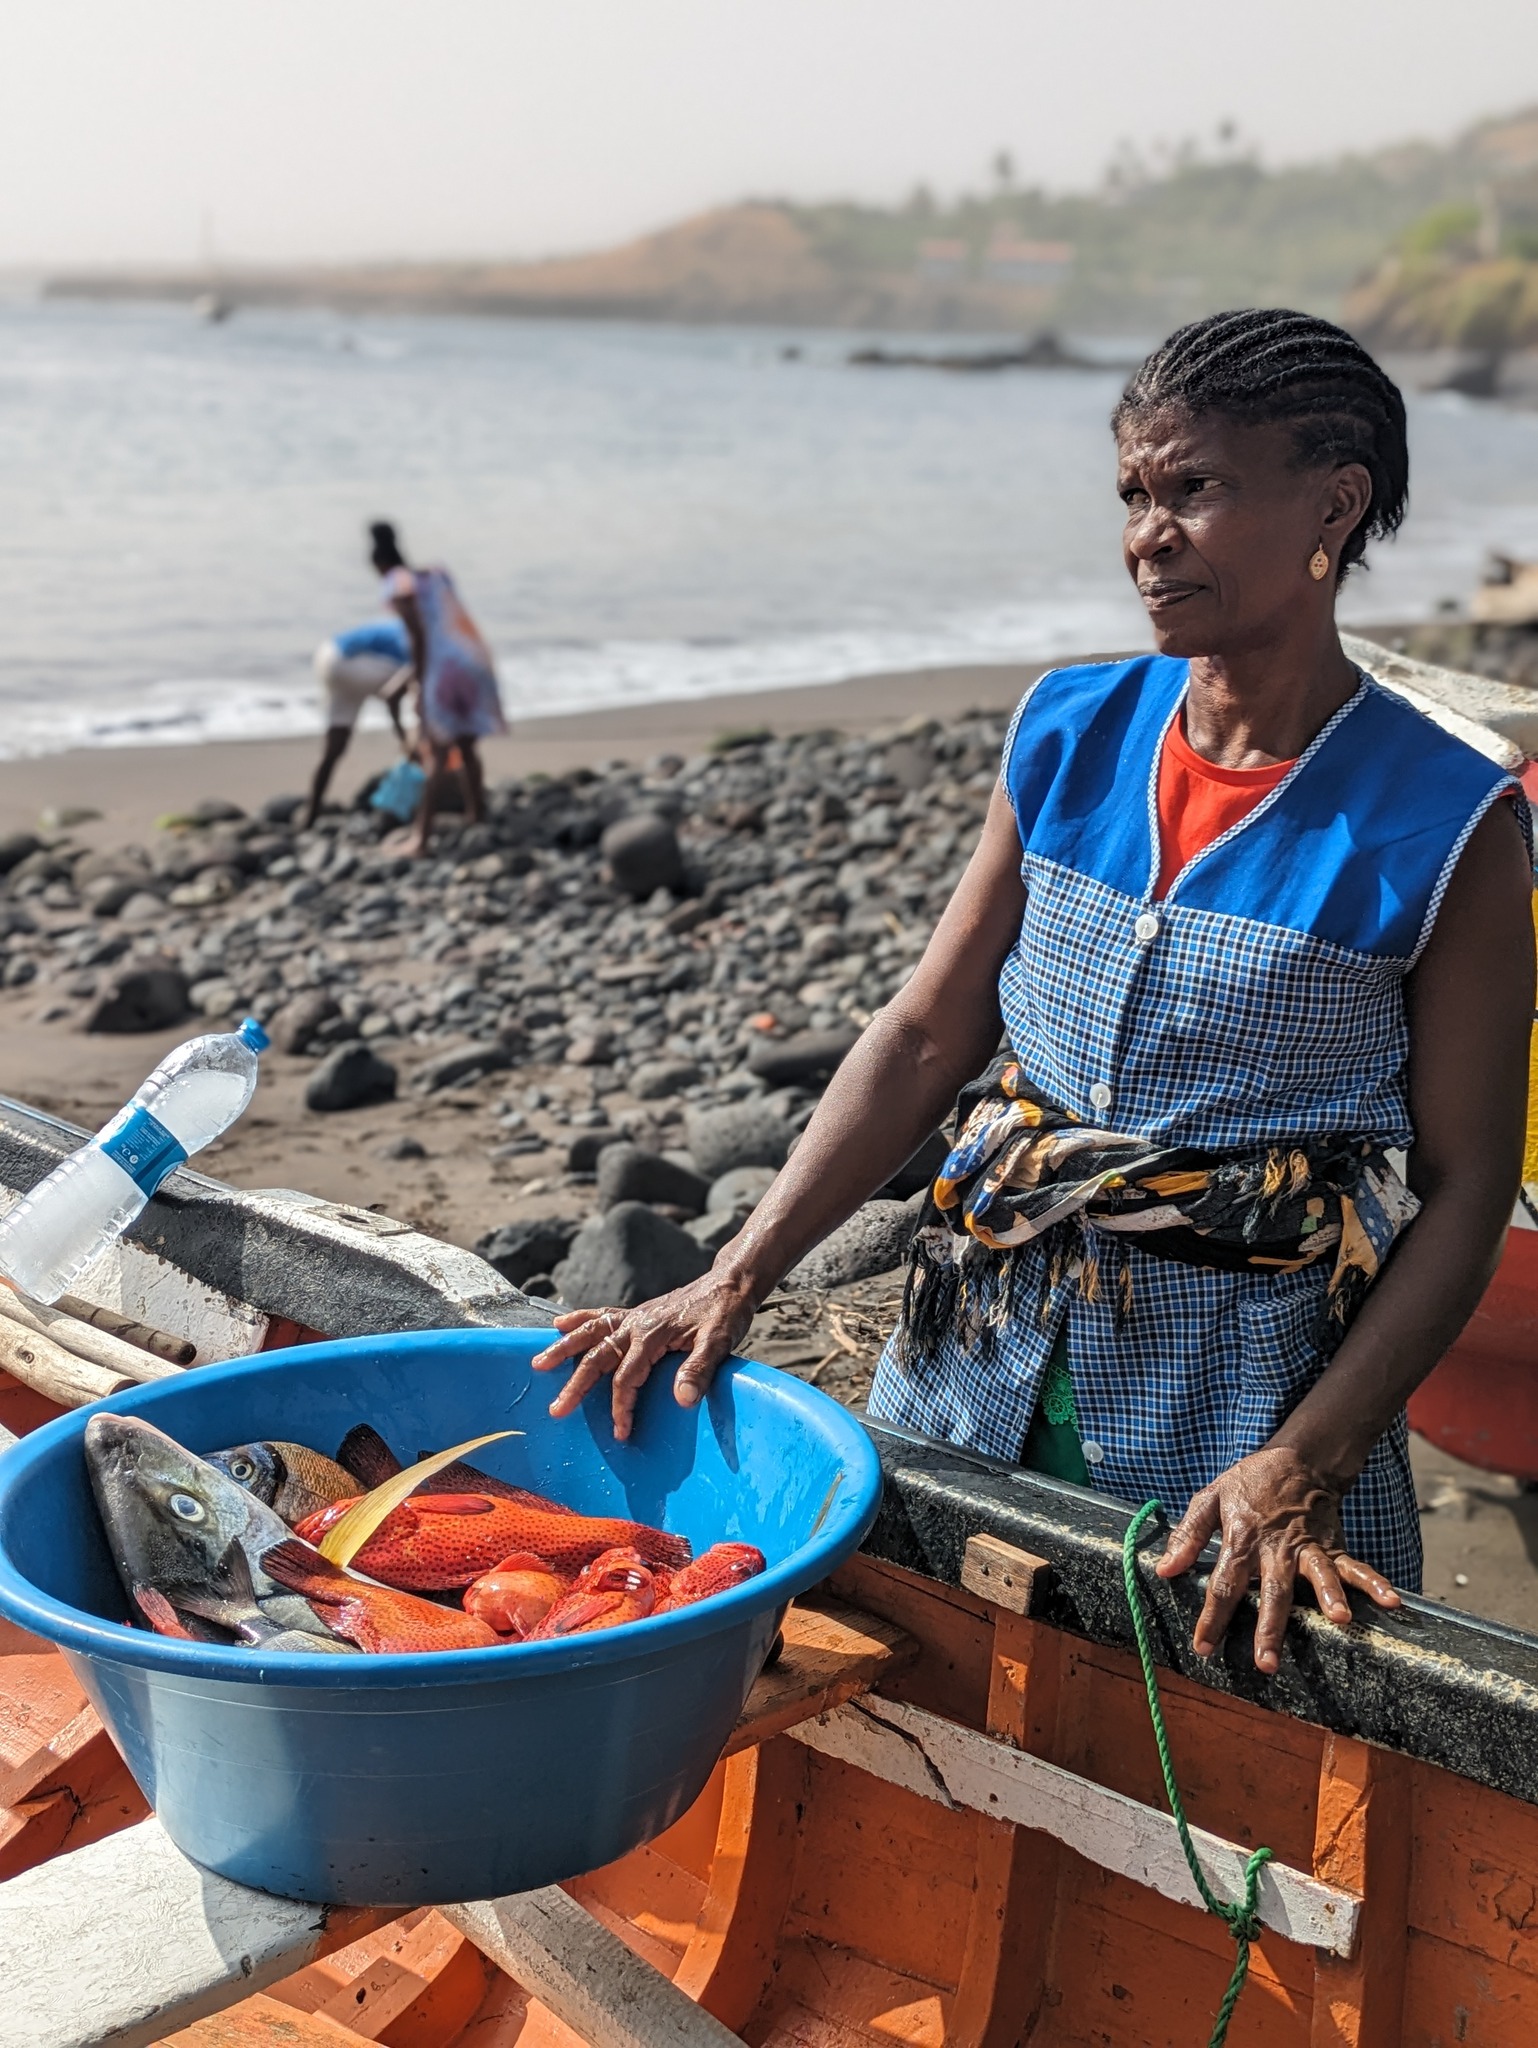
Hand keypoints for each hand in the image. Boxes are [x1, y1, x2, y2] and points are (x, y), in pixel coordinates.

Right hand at [530, 1268, 759, 1441]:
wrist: (730, 1283)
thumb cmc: (726, 1314)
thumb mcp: (720, 1342)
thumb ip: (699, 1370)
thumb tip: (682, 1400)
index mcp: (653, 1334)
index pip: (627, 1377)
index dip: (621, 1406)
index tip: (621, 1432)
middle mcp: (637, 1324)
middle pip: (598, 1357)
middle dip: (576, 1385)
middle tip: (557, 1409)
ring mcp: (635, 1317)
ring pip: (590, 1333)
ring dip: (564, 1348)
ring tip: (539, 1364)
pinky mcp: (638, 1313)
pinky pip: (602, 1316)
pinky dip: (579, 1319)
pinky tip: (560, 1324)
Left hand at [1154, 1445, 1400, 1673]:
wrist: (1295, 1458)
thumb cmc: (1249, 1484)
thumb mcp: (1210, 1499)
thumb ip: (1188, 1535)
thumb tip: (1164, 1569)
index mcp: (1242, 1539)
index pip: (1224, 1584)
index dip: (1212, 1617)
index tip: (1203, 1647)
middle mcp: (1276, 1549)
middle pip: (1272, 1591)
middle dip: (1270, 1627)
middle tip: (1266, 1662)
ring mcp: (1308, 1549)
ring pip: (1318, 1576)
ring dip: (1330, 1598)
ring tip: (1340, 1621)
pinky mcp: (1332, 1547)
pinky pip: (1355, 1566)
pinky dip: (1374, 1582)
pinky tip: (1391, 1601)